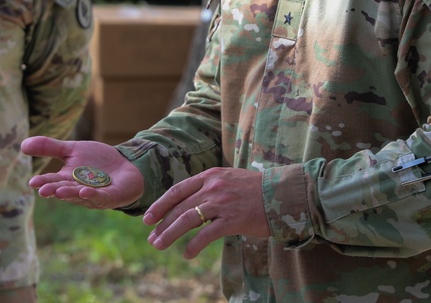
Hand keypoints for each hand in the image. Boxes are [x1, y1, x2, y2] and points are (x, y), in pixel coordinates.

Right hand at [21, 136, 144, 209]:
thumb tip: (22, 145)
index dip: (43, 182)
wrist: (126, 165)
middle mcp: (77, 190)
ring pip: (79, 196)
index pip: (52, 181)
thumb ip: (49, 147)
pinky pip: (99, 197)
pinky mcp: (110, 197)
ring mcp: (93, 195)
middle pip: (64, 190)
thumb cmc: (97, 161)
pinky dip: (91, 195)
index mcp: (67, 179)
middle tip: (43, 190)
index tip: (32, 182)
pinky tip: (84, 191)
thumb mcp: (72, 150)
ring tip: (59, 192)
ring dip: (69, 194)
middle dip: (54, 190)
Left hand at [143, 167, 268, 258]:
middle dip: (162, 223)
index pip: (177, 190)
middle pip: (179, 207)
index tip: (148, 217)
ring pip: (188, 219)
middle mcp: (212, 187)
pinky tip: (187, 254)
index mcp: (210, 176)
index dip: (160, 204)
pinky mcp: (233, 220)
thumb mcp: (229, 179)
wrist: (283, 194)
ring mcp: (222, 203)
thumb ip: (210, 187)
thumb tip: (191, 200)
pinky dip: (194, 245)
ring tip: (159, 245)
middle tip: (151, 237)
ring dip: (170, 234)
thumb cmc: (256, 189)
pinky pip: (207, 234)